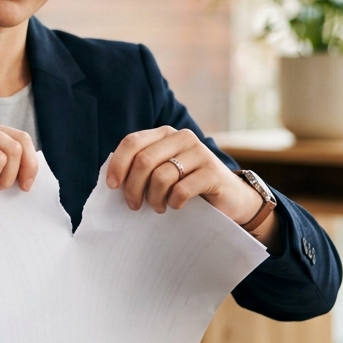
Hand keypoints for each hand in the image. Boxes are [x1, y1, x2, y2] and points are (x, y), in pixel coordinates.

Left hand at [105, 126, 263, 225]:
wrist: (231, 198)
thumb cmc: (189, 186)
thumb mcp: (164, 171)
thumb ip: (142, 167)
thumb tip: (111, 178)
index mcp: (165, 134)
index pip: (132, 142)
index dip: (118, 164)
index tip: (112, 186)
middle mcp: (182, 138)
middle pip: (144, 160)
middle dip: (133, 187)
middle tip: (134, 205)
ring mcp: (199, 153)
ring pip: (161, 176)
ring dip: (153, 198)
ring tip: (158, 208)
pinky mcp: (212, 172)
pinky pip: (181, 189)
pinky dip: (173, 202)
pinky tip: (176, 206)